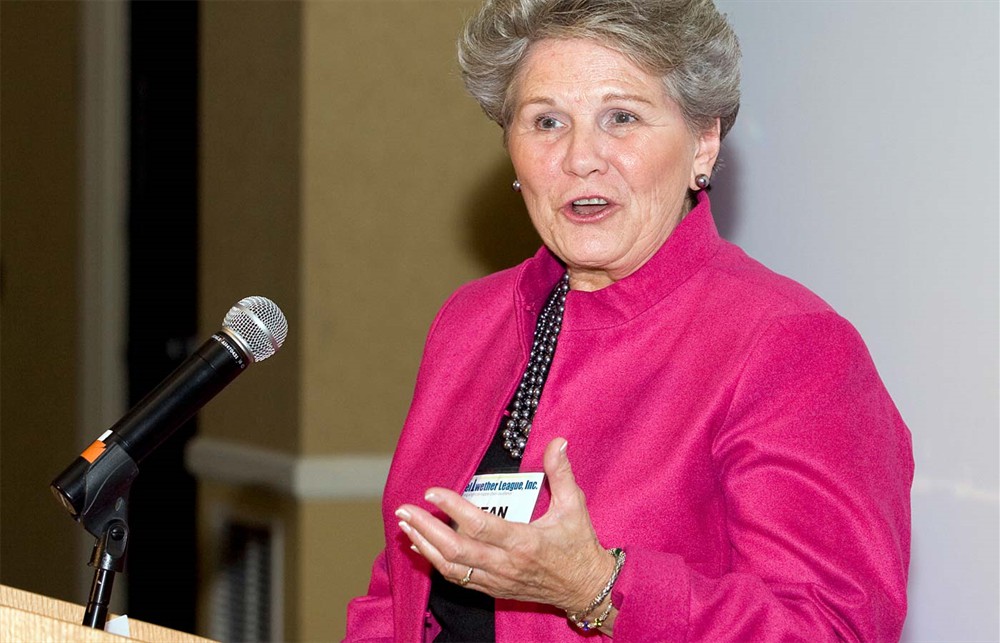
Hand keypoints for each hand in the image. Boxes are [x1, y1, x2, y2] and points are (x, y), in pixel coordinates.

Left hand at [395, 438, 614, 612]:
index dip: (452, 508)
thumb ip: (561, 473)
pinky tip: (420, 548)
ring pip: (451, 567)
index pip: (480, 525)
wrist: (586, 589)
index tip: (432, 492)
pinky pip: (458, 579)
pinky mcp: (494, 589)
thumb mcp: (574, 507)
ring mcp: (497, 580)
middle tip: (404, 509)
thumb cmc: (580, 546)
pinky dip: (436, 563)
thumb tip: (558, 442)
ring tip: (405, 526)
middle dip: (425, 528)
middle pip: (455, 549)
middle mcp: (506, 564)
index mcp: (524, 541)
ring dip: (425, 546)